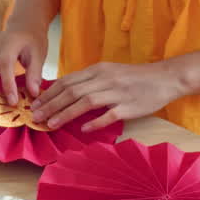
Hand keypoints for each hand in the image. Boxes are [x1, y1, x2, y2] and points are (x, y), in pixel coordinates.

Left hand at [30, 61, 185, 131]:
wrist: (165, 78)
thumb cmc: (135, 78)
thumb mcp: (109, 74)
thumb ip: (89, 82)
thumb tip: (65, 94)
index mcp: (98, 70)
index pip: (67, 81)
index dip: (49, 93)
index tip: (34, 104)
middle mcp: (105, 79)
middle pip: (71, 92)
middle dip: (50, 105)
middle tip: (35, 117)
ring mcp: (117, 92)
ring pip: (85, 102)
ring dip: (65, 113)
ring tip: (51, 124)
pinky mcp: (128, 106)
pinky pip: (109, 115)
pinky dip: (94, 122)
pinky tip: (83, 129)